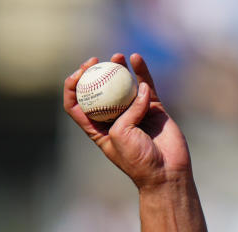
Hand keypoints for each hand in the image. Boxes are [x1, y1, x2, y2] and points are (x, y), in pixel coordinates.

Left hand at [63, 53, 191, 189]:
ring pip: (122, 85)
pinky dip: (141, 71)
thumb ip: (125, 112)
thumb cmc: (138, 158)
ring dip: (117, 68)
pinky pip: (146, 85)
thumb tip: (140, 90)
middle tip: (95, 61)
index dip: (72, 89)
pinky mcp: (152, 108)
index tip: (78, 75)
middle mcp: (112, 118)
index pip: (76, 106)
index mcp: (95, 129)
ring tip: (117, 56)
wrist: (166, 170)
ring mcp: (132, 112)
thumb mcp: (120, 136)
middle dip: (93, 74)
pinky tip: (136, 58)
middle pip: (98, 91)